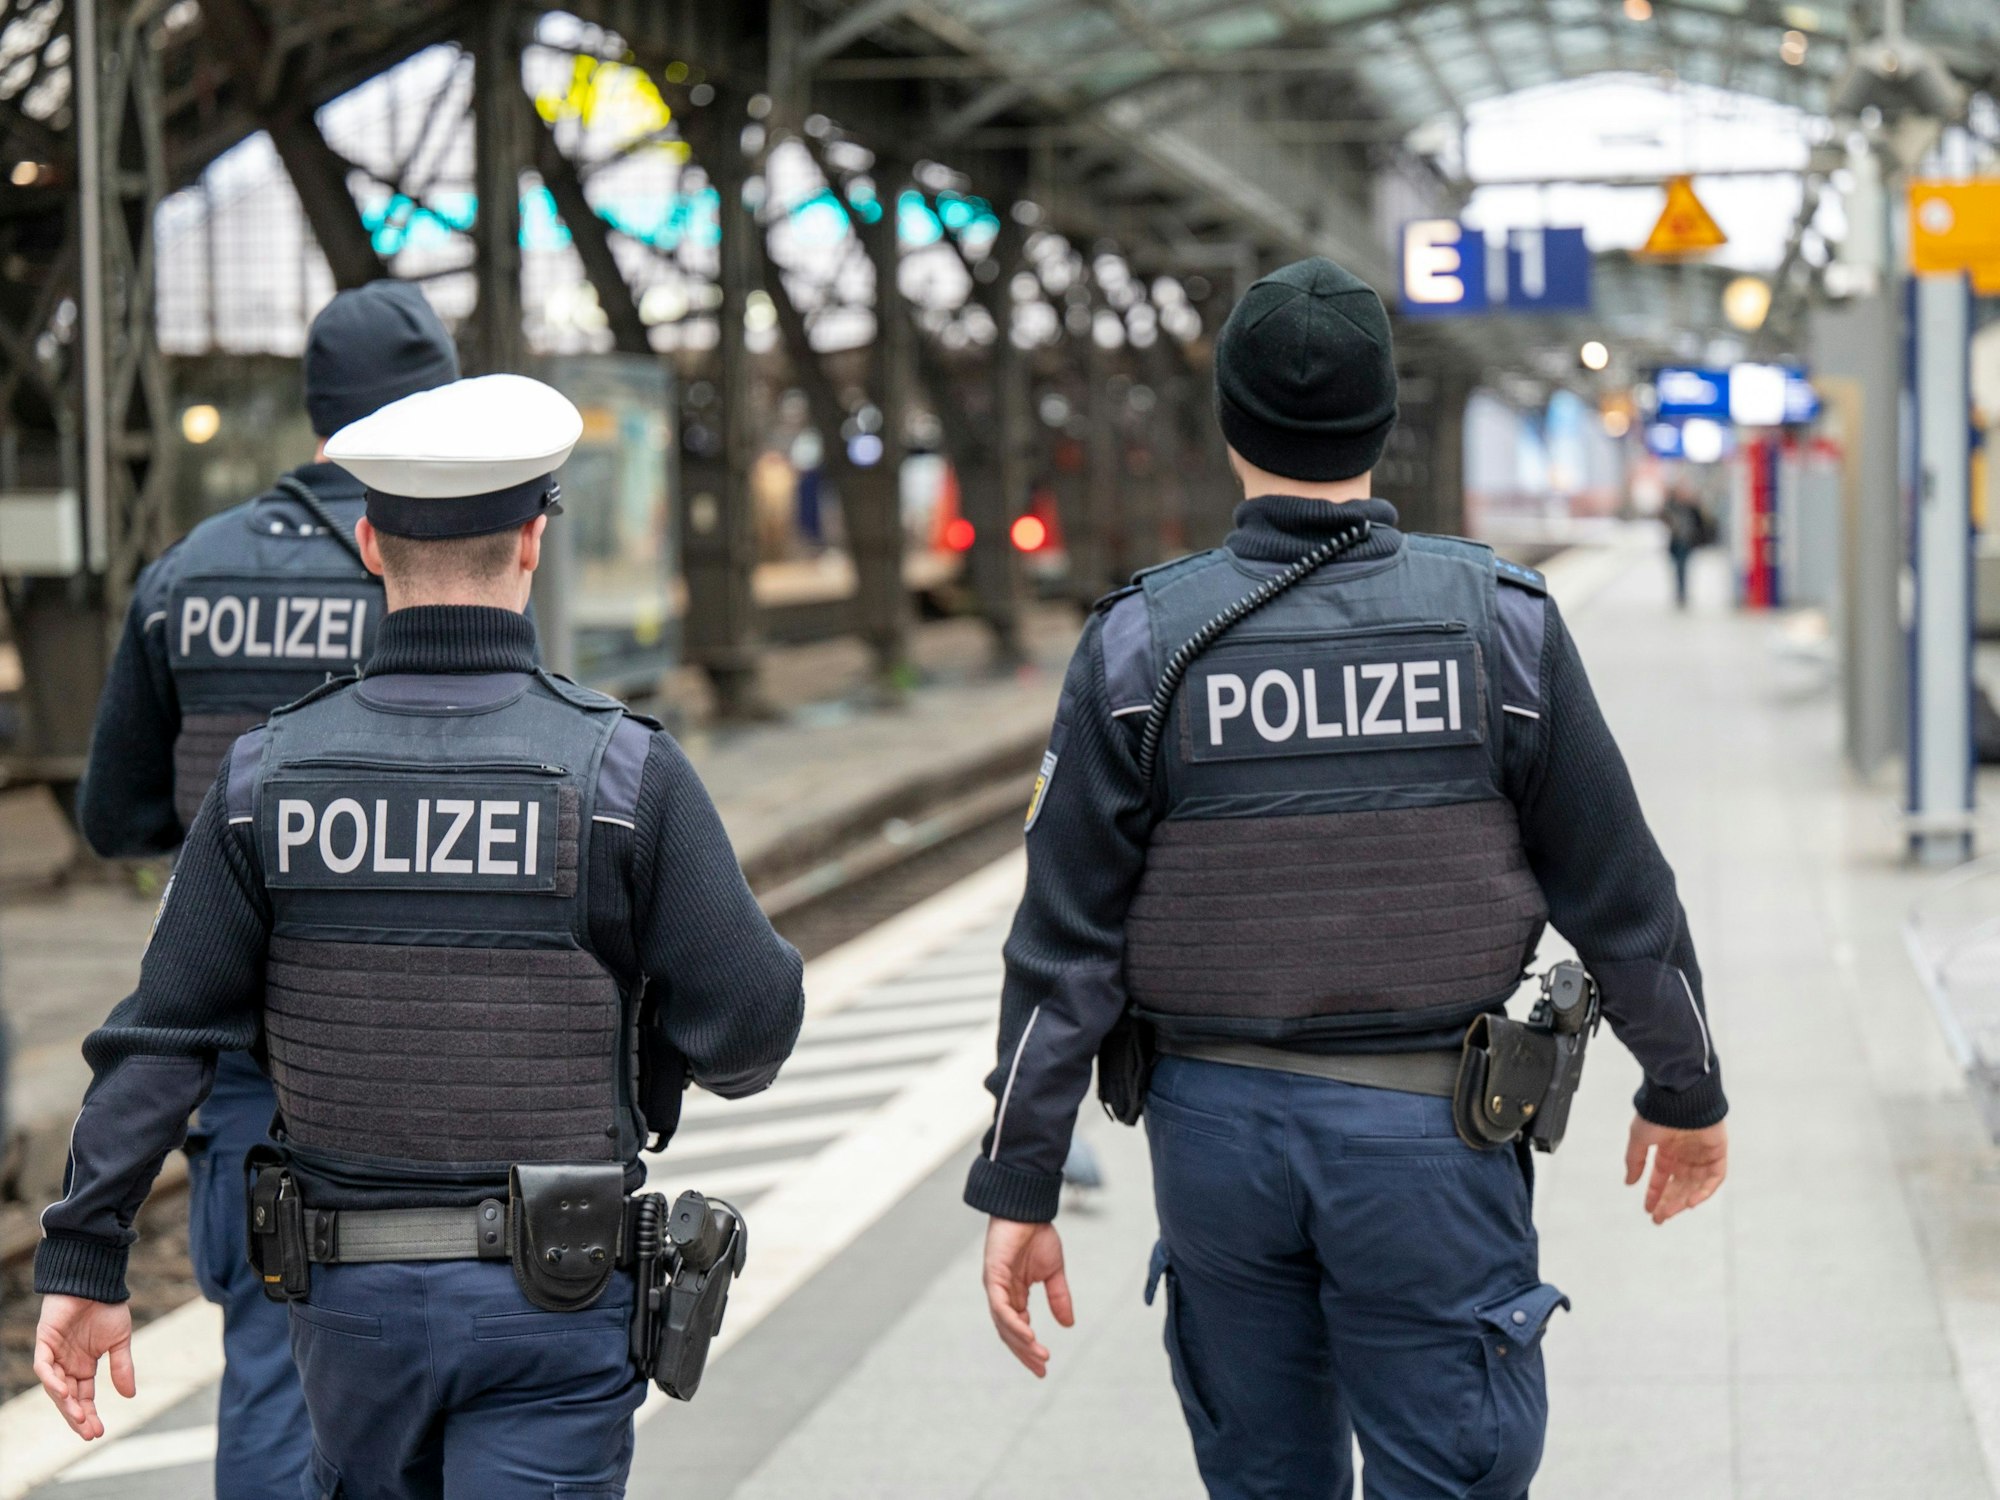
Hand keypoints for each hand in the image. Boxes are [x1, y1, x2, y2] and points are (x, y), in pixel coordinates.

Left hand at [34, 1294, 135, 1439]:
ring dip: (65, 1404)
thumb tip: (130, 1396)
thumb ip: (122, 1367)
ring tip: (79, 1417)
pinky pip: (43, 1367)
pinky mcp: (45, 1342)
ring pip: (55, 1387)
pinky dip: (51, 1380)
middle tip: (89, 1432)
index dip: (89, 1414)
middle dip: (77, 1416)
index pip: (84, 1397)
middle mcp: (67, 1364)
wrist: (96, 1282)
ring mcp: (54, 1354)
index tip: (99, 1432)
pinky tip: (65, 1391)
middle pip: (68, 1398)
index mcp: (84, 1366)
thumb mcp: (120, 1341)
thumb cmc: (107, 1307)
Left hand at [982, 1217, 1073, 1377]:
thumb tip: (1068, 1325)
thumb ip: (1058, 1297)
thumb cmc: (1037, 1235)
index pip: (1018, 1329)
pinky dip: (1012, 1322)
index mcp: (1014, 1294)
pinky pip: (1000, 1306)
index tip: (1044, 1366)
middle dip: (1024, 1352)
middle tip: (1041, 1370)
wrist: (1029, 1208)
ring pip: (1004, 1323)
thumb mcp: (1053, 1272)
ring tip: (1039, 1355)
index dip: (1029, 1348)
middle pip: (1009, 1332)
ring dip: (1021, 1341)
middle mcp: (1001, 1294)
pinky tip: (1027, 1332)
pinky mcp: (993, 1276)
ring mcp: (995, 1286)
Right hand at [1624, 1116, 1727, 1224]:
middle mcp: (1684, 1155)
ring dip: (1683, 1200)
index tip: (1648, 1209)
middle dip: (1668, 1202)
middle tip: (1659, 1218)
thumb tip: (1629, 1182)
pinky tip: (1690, 1202)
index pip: (1661, 1177)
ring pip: (1695, 1186)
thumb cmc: (1659, 1114)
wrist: (1680, 1098)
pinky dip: (1704, 1191)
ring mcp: (1702, 1155)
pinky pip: (1714, 1178)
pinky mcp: (1717, 1153)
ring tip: (1672, 1212)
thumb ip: (1635, 1161)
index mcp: (1666, 1150)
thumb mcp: (1639, 1139)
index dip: (1654, 1194)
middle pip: (1678, 1185)